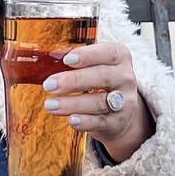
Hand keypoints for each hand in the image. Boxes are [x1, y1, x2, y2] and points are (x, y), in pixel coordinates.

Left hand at [42, 42, 154, 162]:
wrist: (121, 114)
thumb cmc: (100, 82)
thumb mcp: (93, 66)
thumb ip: (74, 61)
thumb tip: (50, 57)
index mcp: (120, 57)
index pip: (108, 53)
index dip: (88, 55)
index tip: (67, 59)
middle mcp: (125, 78)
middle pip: (103, 77)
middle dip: (73, 80)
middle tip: (49, 85)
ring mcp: (124, 102)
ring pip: (100, 102)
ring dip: (72, 103)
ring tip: (50, 104)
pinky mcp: (118, 122)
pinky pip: (101, 122)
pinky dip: (86, 121)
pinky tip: (71, 120)